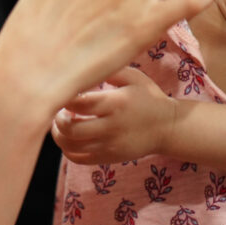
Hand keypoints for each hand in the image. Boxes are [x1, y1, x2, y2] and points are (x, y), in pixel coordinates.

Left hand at [51, 67, 176, 164]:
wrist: (168, 128)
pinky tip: (70, 136)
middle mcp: (112, 127)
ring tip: (62, 122)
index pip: (79, 103)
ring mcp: (110, 146)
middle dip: (57, 118)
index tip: (63, 90)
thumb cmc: (147, 97)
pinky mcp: (109, 158)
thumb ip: (108, 69)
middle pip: (71, 129)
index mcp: (116, 103)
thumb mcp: (133, 76)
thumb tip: (80, 65)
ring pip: (70, 147)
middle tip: (59, 109)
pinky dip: (66, 148)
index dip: (64, 97)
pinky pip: (78, 158)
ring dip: (58, 134)